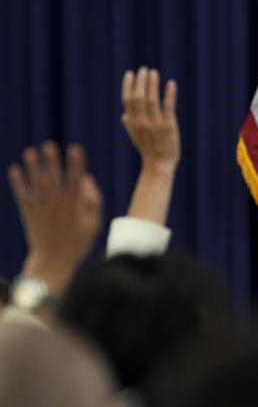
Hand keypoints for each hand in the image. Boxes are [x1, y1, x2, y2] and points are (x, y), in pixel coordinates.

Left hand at [7, 142, 102, 293]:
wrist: (53, 262)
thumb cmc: (77, 243)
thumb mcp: (94, 224)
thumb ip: (93, 202)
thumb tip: (87, 180)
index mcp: (75, 205)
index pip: (76, 180)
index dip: (76, 164)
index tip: (76, 148)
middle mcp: (57, 204)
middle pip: (55, 179)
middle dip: (52, 162)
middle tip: (49, 145)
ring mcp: (42, 208)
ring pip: (37, 185)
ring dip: (33, 168)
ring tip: (29, 152)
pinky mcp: (29, 214)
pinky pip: (22, 196)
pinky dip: (18, 184)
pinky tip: (13, 170)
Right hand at [121, 67, 179, 172]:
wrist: (159, 164)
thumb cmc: (148, 149)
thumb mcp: (135, 136)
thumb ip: (129, 124)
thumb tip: (125, 114)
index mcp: (132, 122)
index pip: (127, 100)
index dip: (128, 85)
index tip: (130, 73)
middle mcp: (141, 121)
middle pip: (138, 97)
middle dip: (140, 81)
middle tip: (144, 69)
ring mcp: (155, 123)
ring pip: (151, 100)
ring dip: (152, 84)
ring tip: (154, 73)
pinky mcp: (168, 126)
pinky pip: (168, 107)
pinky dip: (169, 94)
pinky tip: (171, 83)